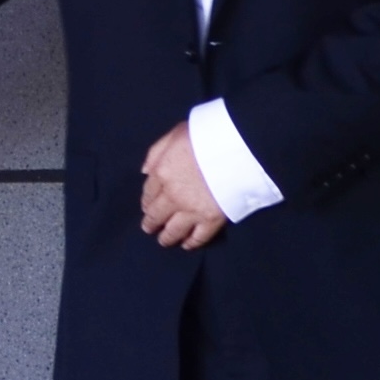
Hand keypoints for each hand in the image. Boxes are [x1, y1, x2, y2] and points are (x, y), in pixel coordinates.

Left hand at [139, 122, 227, 249]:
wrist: (235, 147)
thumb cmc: (205, 135)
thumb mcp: (175, 134)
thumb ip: (156, 152)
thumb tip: (144, 171)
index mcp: (162, 172)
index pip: (148, 193)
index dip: (146, 202)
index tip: (146, 207)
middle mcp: (172, 195)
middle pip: (156, 215)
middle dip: (151, 223)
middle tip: (149, 229)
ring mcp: (191, 210)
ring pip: (173, 230)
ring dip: (166, 238)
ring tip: (163, 241)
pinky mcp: (211, 220)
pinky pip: (198, 237)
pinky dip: (190, 243)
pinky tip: (186, 245)